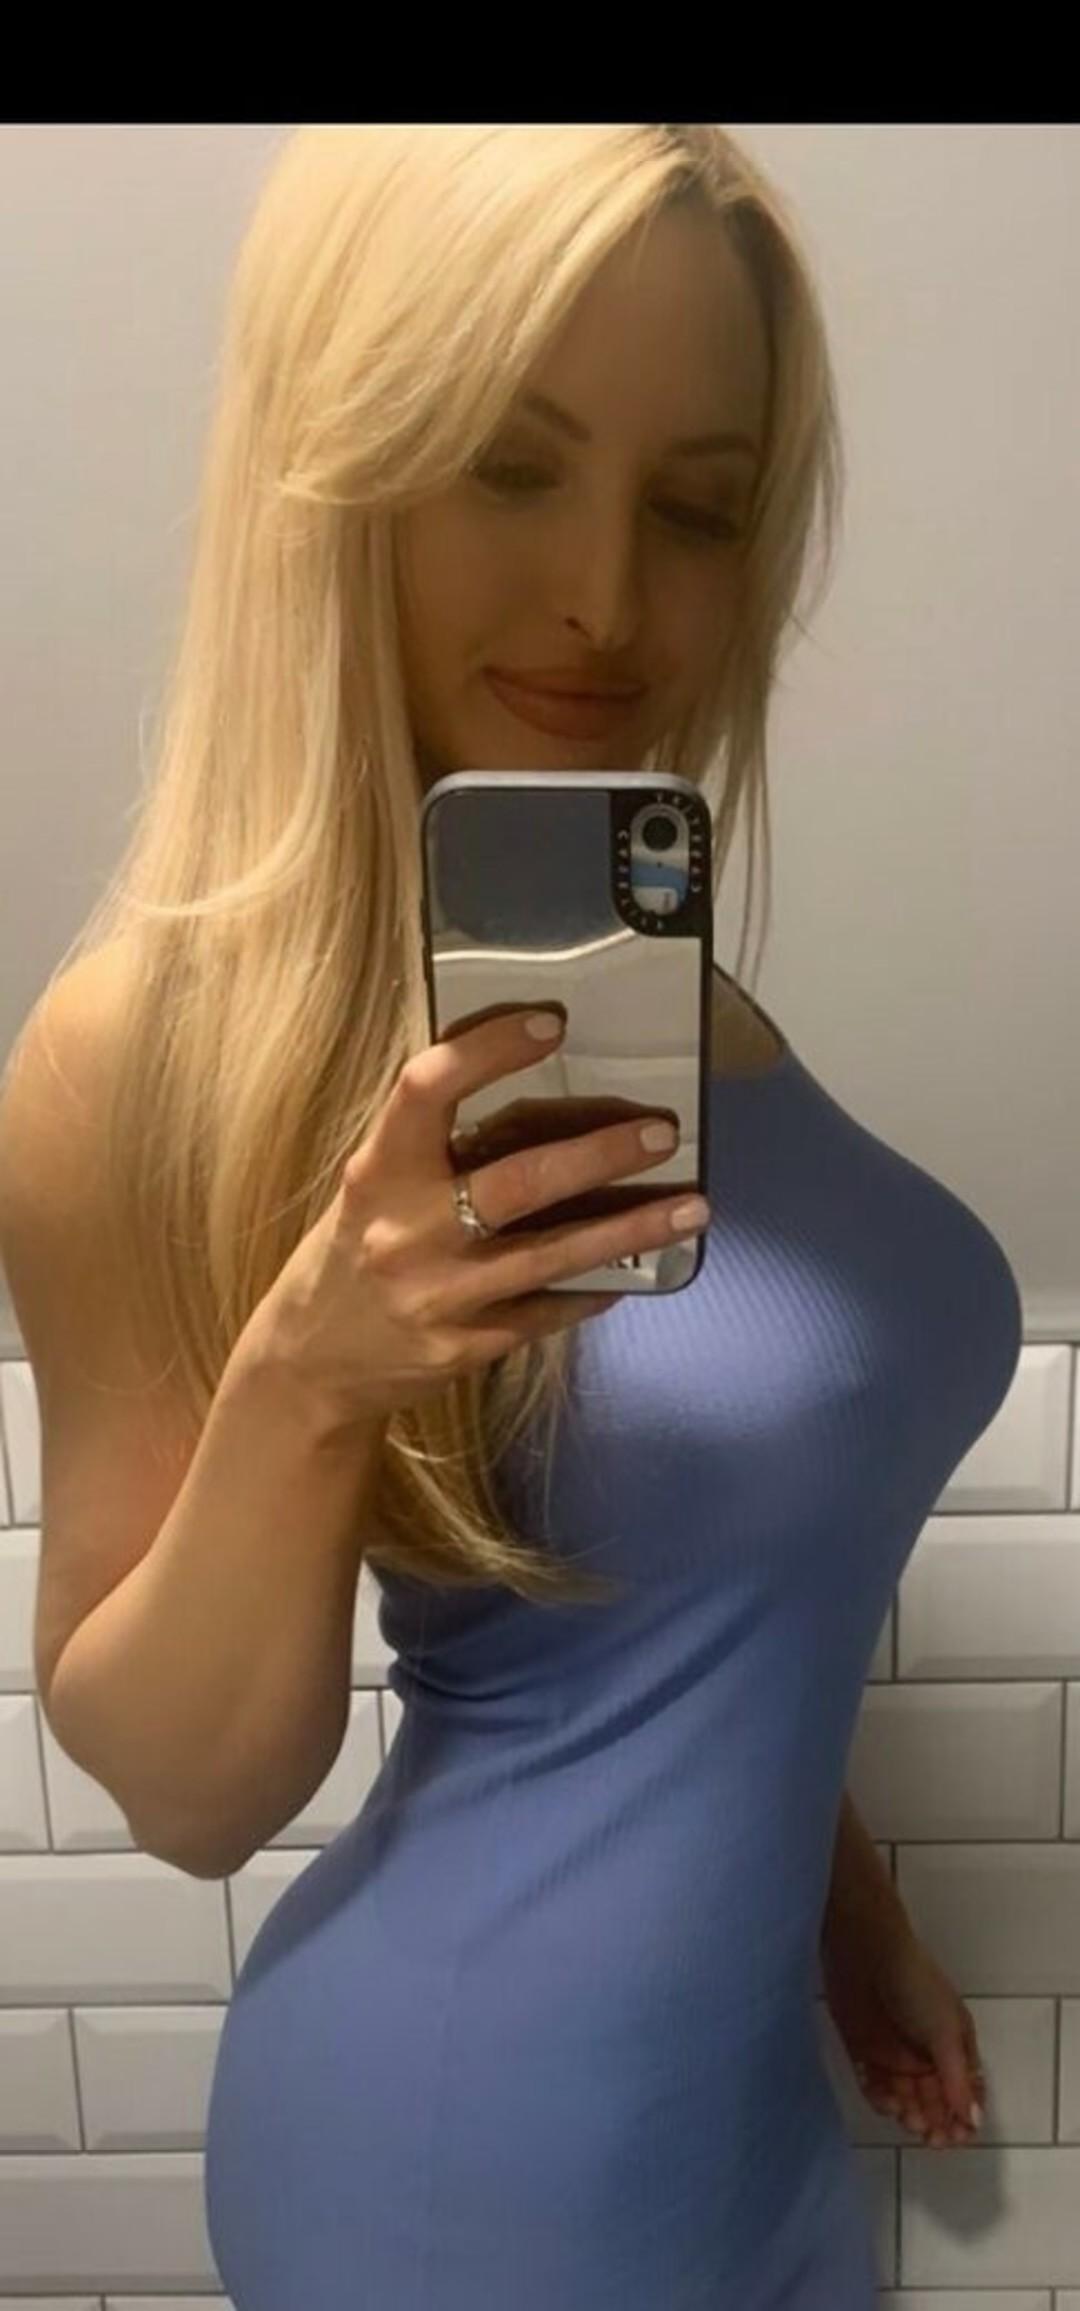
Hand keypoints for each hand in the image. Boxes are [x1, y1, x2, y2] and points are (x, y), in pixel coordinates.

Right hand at [242, 1003, 706, 1430]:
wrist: (310, 1363)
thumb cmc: (353, 1250)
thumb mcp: (373, 1188)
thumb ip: (433, 1148)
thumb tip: (539, 1099)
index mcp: (376, 1172)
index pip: (426, 1090)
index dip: (487, 1050)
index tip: (551, 1022)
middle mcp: (405, 1232)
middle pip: (517, 1183)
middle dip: (599, 1154)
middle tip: (662, 1131)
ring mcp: (439, 1296)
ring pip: (552, 1256)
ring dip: (630, 1229)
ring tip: (693, 1207)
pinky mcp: (466, 1347)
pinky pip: (547, 1311)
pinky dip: (594, 1286)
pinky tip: (634, 1270)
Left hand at [821, 1921, 985, 2146]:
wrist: (865, 1952)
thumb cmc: (915, 1986)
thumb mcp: (945, 2031)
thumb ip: (958, 2078)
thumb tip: (975, 2121)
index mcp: (953, 2044)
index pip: (964, 2091)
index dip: (963, 2117)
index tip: (958, 2138)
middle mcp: (925, 2053)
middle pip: (934, 2101)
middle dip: (936, 2122)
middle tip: (931, 2137)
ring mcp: (893, 2054)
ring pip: (905, 2099)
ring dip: (910, 2114)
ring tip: (910, 2118)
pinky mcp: (863, 2052)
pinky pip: (874, 2087)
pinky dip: (881, 2099)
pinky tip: (887, 2102)